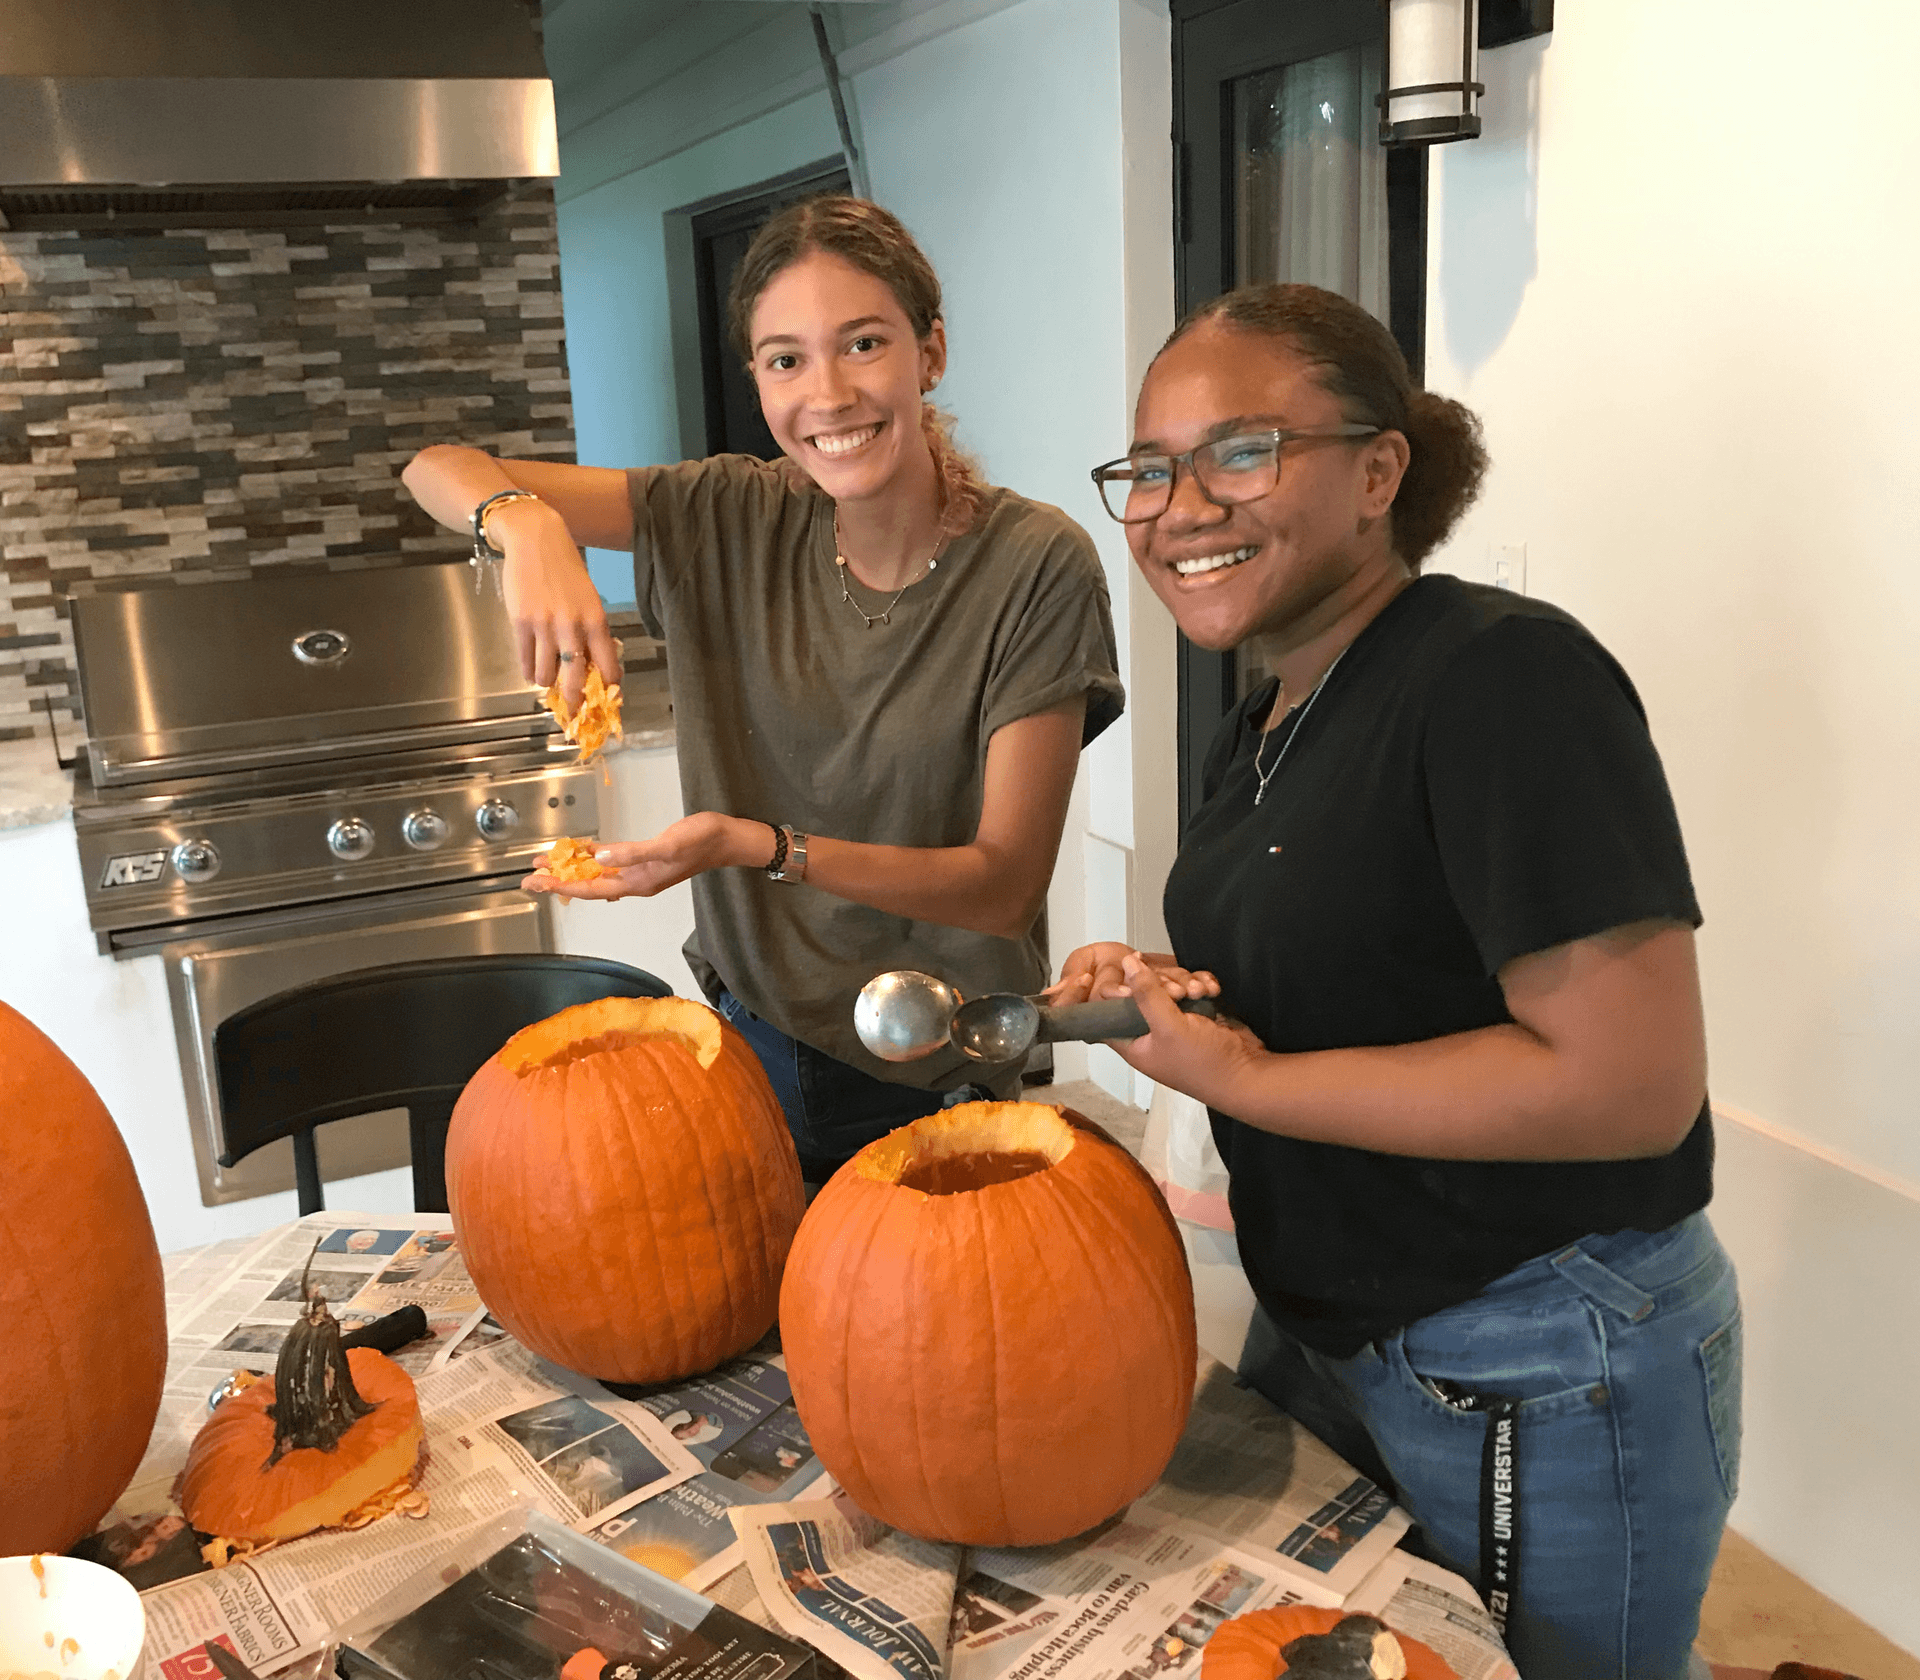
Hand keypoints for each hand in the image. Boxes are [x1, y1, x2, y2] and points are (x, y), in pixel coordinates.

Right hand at [491, 499, 623, 710]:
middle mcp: (572, 625)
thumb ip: (591, 628)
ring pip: (546, 674)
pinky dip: (528, 671)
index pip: (607, 664)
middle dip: (575, 699)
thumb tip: (592, 661)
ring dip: (546, 682)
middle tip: (574, 708)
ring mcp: (545, 625)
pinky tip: (530, 670)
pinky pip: (525, 660)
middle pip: (576, 678)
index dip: (607, 686)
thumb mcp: (588, 596)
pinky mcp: (521, 622)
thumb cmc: (565, 567)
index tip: (605, 696)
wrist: (535, 539)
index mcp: (596, 619)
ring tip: (546, 679)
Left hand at [524, 813, 762, 900]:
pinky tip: (582, 853)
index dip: (560, 885)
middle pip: (588, 885)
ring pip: (598, 875)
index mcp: (638, 882)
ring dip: (573, 871)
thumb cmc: (701, 840)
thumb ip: (633, 853)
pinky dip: (594, 859)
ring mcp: (640, 872)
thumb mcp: (667, 845)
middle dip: (558, 881)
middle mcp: (635, 881)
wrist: (727, 839)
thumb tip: (599, 858)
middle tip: (529, 877)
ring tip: (547, 864)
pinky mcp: (646, 859)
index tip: (535, 882)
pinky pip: (612, 863)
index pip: (590, 889)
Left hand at [1106, 953, 1263, 1108]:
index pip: (1107, 1013)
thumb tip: (1127, 963)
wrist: (1249, 1073)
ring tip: (1201, 992)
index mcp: (1134, 1042)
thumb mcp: (1169, 1028)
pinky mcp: (1198, 1011)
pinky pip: (1192, 986)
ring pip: (1170, 985)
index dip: (1113, 991)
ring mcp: (1175, 1020)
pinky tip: (1213, 990)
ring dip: (1187, 982)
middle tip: (1180, 992)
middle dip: (1163, 983)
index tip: (1128, 973)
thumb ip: (1146, 995)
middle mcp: (1151, 1030)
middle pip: (1142, 991)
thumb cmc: (1203, 1062)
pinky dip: (1202, 984)